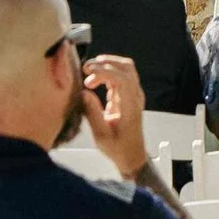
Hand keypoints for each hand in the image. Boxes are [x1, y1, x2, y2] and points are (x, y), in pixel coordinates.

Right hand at [78, 49, 148, 178]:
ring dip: (107, 65)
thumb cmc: (117, 148)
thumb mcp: (101, 135)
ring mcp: (134, 94)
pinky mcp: (129, 95)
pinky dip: (108, 73)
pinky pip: (121, 76)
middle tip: (86, 68)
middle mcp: (135, 96)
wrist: (131, 155)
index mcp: (130, 106)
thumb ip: (92, 113)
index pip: (123, 79)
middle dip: (105, 63)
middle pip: (126, 67)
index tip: (88, 73)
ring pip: (125, 69)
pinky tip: (94, 81)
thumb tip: (83, 93)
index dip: (105, 71)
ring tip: (89, 72)